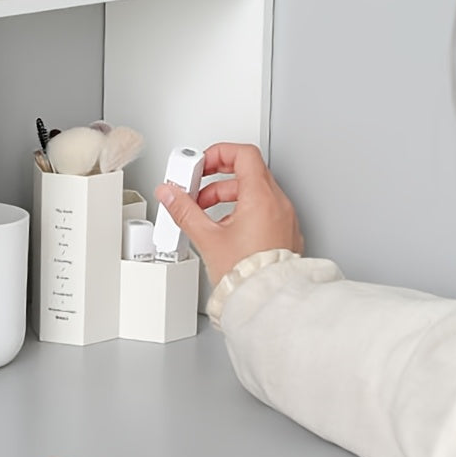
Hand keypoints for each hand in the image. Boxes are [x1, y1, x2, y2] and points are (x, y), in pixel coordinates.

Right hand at [155, 142, 302, 285]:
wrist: (268, 303)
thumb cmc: (246, 275)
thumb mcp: (207, 238)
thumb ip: (184, 211)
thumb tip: (170, 195)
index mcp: (261, 197)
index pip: (243, 154)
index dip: (218, 153)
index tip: (201, 165)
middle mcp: (278, 204)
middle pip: (248, 172)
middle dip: (217, 180)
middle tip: (197, 190)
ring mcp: (285, 218)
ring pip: (256, 192)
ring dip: (228, 197)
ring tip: (207, 215)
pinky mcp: (285, 234)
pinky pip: (265, 210)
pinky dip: (244, 212)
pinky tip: (226, 229)